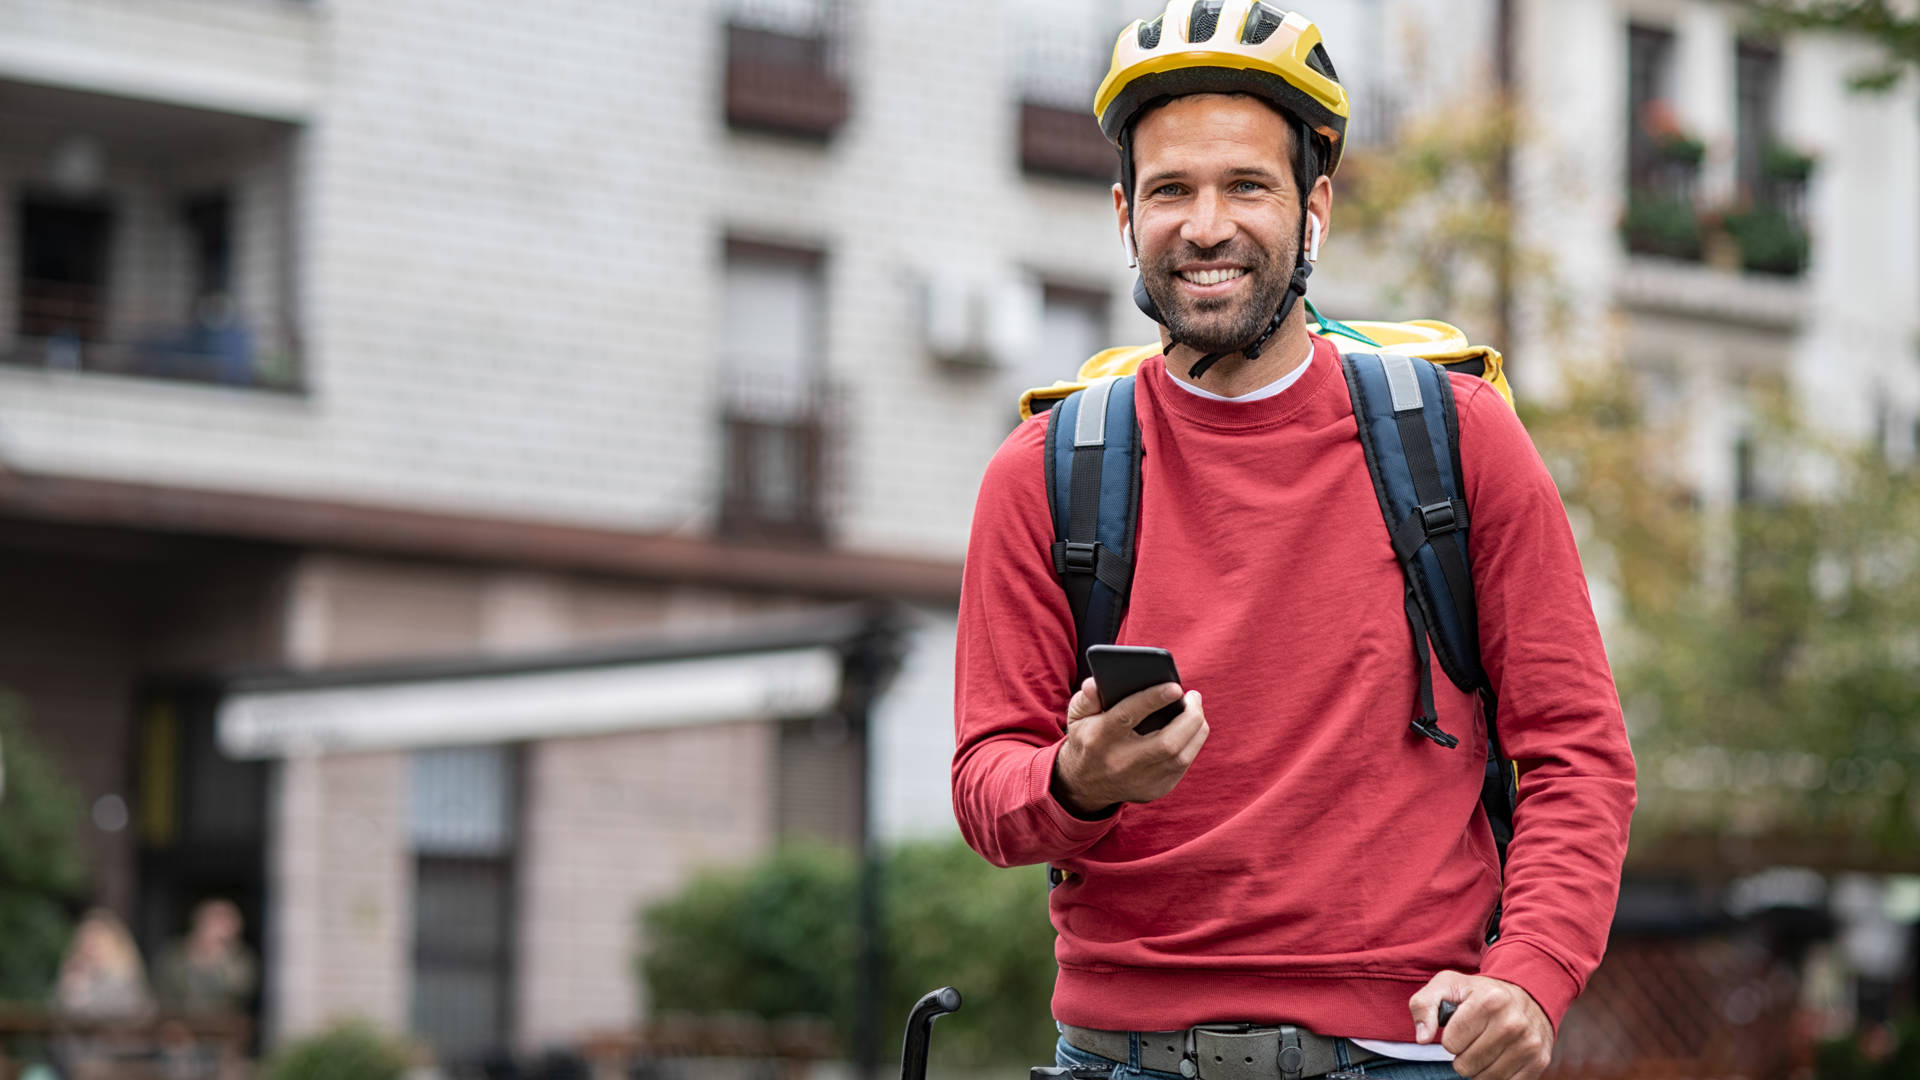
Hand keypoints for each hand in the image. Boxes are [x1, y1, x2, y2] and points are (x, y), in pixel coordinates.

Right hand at [1050, 677, 1207, 816]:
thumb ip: (1087, 697)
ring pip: (1181, 757)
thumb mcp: (1078, 716)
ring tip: (1195, 710)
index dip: (1153, 700)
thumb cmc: (1087, 738)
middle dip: (1189, 717)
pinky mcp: (1154, 790)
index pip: (1127, 716)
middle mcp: (1121, 763)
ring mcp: (1140, 781)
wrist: (1085, 785)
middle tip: (1193, 696)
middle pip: (1167, 743)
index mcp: (1099, 739)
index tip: (1176, 687)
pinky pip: (1183, 766)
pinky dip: (1192, 744)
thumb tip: (1095, 684)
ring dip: (1197, 730)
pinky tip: (1191, 729)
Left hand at [1408, 972, 1552, 1079]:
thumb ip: (1423, 1006)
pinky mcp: (1539, 1061)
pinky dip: (1496, 1075)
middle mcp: (1512, 1023)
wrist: (1528, 995)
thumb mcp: (1447, 986)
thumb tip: (1422, 1038)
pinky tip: (1499, 1057)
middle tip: (1472, 1038)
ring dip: (1478, 1067)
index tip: (1460, 1026)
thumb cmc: (1480, 993)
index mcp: (1489, 1001)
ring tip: (1484, 1047)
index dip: (1450, 1038)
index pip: (1450, 1043)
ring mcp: (1529, 1044)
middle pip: (1465, 1065)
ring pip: (1484, 1078)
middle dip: (1462, 1055)